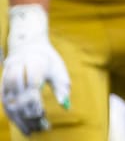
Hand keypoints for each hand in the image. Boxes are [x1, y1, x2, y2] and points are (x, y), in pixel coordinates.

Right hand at [1, 5, 70, 134]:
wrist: (27, 47)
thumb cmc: (47, 60)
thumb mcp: (58, 69)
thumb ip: (62, 86)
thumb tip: (65, 105)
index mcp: (33, 63)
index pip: (32, 87)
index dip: (36, 104)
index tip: (43, 117)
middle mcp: (16, 70)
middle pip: (19, 96)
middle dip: (29, 114)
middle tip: (40, 127)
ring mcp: (6, 78)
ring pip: (9, 102)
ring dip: (20, 119)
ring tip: (31, 131)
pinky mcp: (2, 86)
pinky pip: (5, 104)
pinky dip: (13, 117)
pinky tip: (23, 126)